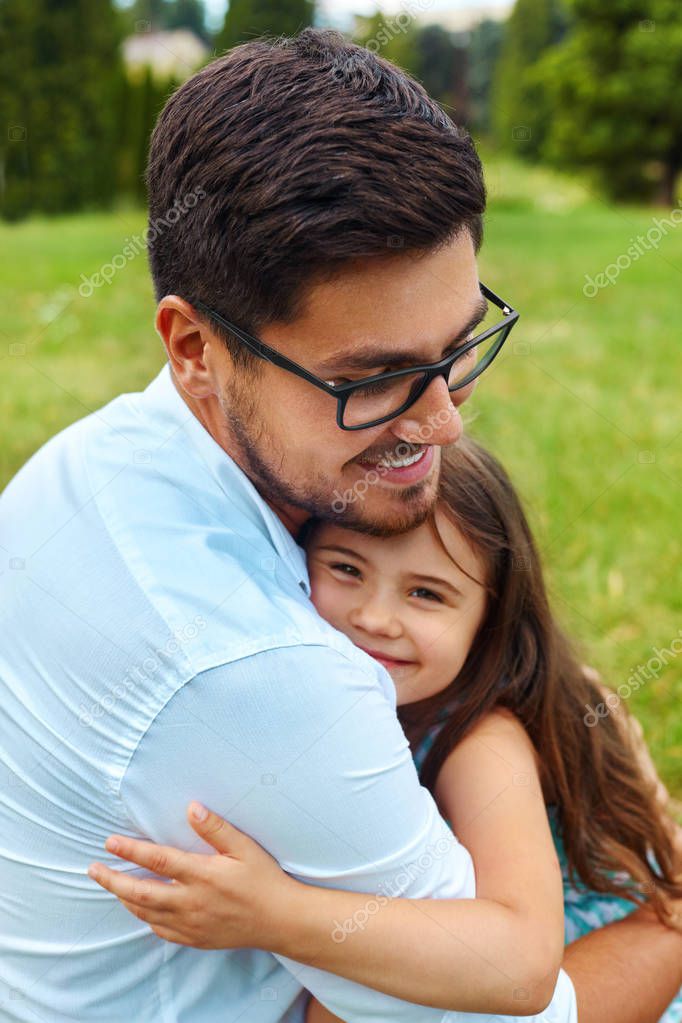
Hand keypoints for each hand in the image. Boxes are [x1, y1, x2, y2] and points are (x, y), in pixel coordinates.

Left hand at [88, 802, 300, 949]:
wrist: (280, 920)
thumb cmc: (264, 879)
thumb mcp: (244, 848)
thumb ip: (216, 828)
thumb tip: (191, 807)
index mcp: (203, 876)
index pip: (158, 861)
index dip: (131, 850)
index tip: (110, 841)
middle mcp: (192, 902)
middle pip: (140, 892)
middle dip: (113, 880)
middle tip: (93, 869)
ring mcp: (191, 924)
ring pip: (146, 913)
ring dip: (125, 898)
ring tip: (112, 884)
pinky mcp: (195, 939)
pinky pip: (161, 930)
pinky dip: (145, 918)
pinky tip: (141, 908)